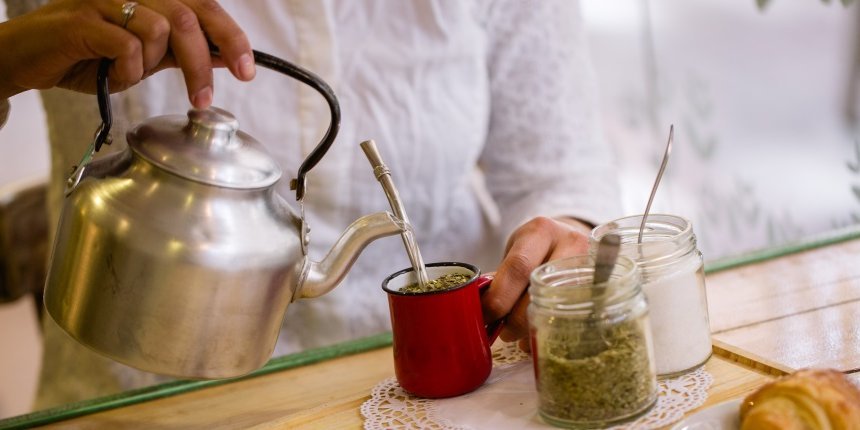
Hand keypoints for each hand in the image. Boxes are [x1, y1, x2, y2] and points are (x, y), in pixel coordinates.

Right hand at [0, 0, 254, 106]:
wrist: (30, 58)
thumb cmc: (88, 56)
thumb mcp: (146, 57)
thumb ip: (182, 52)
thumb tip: (226, 56)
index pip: (205, 7)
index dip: (232, 37)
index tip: (247, 71)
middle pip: (188, 17)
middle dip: (202, 63)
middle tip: (204, 97)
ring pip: (159, 28)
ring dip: (152, 64)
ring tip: (129, 74)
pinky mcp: (83, 18)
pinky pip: (126, 44)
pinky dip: (127, 68)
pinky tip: (112, 73)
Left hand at [481, 216, 591, 350]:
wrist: (571, 238)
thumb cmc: (536, 248)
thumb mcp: (518, 250)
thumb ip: (502, 276)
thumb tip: (483, 308)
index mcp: (541, 231)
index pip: (518, 267)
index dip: (499, 297)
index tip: (486, 316)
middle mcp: (570, 243)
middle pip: (540, 288)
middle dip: (516, 318)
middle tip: (504, 333)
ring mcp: (591, 264)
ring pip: (561, 305)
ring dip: (535, 327)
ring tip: (520, 337)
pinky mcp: (603, 285)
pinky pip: (578, 315)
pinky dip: (555, 330)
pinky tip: (542, 335)